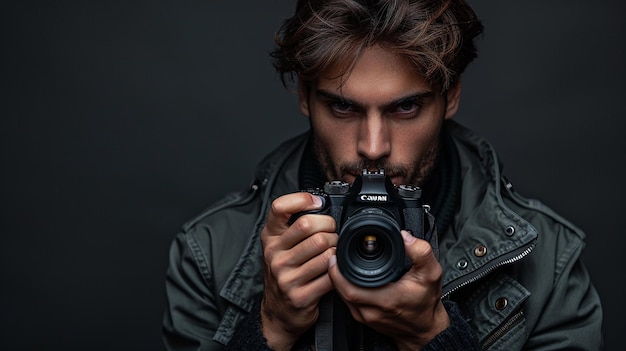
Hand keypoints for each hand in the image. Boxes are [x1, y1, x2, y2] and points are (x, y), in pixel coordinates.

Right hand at [260, 192, 337, 350]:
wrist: (278, 312)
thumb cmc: (285, 272)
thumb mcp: (280, 245)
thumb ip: (293, 224)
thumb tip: (320, 202)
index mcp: (270, 237)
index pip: (279, 207)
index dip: (302, 199)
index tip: (317, 202)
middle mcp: (274, 255)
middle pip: (309, 225)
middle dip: (329, 227)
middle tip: (333, 233)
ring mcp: (285, 276)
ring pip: (323, 248)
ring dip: (336, 248)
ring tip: (333, 252)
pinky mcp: (299, 295)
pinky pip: (329, 274)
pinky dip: (337, 270)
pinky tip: (333, 270)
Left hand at [328, 230, 448, 350]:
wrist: (424, 328)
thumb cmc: (426, 302)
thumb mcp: (431, 273)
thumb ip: (421, 252)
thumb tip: (405, 236)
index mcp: (387, 299)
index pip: (350, 288)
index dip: (338, 271)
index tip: (337, 254)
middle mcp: (372, 311)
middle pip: (341, 291)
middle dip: (335, 272)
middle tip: (336, 254)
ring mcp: (366, 317)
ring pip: (342, 297)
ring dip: (338, 280)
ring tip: (339, 263)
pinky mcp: (363, 319)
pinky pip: (347, 302)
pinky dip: (344, 288)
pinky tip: (348, 277)